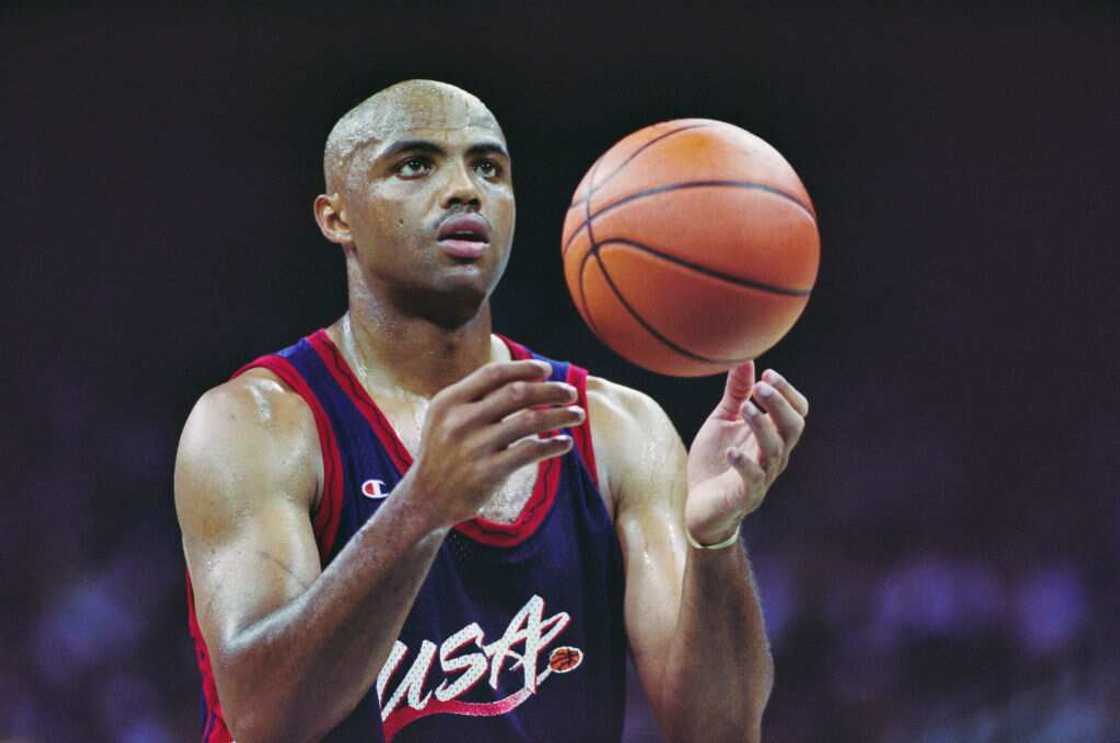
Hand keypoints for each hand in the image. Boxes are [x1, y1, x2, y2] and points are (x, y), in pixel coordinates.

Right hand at [399, 360, 584, 528]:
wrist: (425, 499)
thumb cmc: (445, 453)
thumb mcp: (446, 418)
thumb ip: (475, 397)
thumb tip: (523, 376)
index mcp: (449, 400)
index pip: (493, 373)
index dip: (524, 368)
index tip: (547, 370)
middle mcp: (460, 420)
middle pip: (517, 393)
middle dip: (550, 390)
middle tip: (571, 393)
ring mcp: (474, 447)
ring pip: (529, 421)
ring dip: (560, 415)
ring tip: (578, 415)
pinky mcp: (488, 472)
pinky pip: (530, 452)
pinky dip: (553, 445)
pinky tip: (565, 443)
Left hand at [685, 362, 808, 544]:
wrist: (700, 507)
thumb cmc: (715, 462)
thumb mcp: (723, 422)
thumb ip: (736, 394)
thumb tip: (745, 360)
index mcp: (772, 436)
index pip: (797, 413)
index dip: (787, 393)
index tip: (768, 374)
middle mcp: (773, 456)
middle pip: (793, 428)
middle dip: (780, 405)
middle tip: (760, 386)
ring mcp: (761, 477)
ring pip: (774, 450)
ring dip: (761, 426)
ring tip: (745, 407)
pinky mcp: (744, 495)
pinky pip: (752, 480)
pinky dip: (744, 463)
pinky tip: (731, 450)